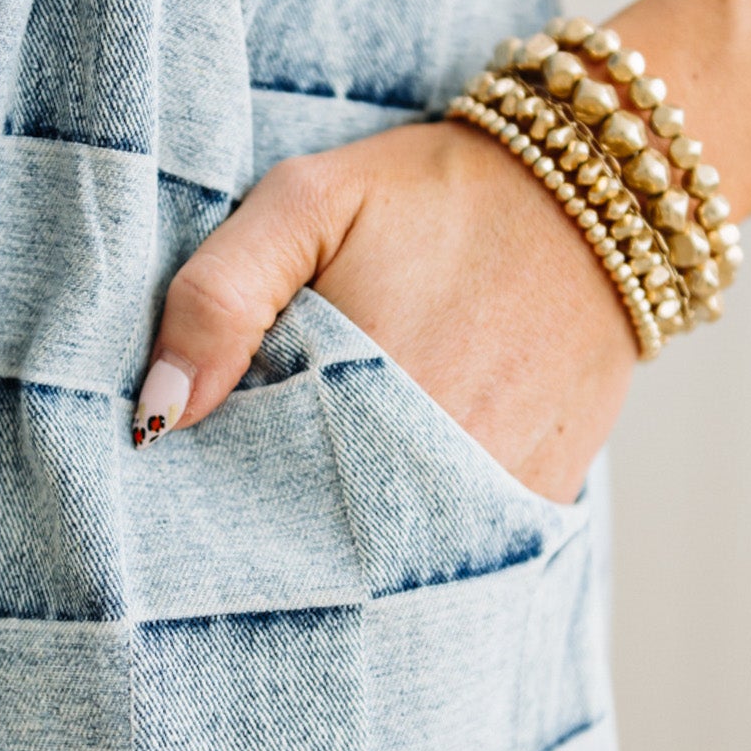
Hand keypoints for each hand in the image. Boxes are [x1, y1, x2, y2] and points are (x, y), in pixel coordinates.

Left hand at [132, 120, 638, 502]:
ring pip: (388, 557)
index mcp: (363, 390)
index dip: (217, 487)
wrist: (592, 194)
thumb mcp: (305, 202)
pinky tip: (395, 482)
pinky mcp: (539, 500)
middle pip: (318, 540)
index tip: (197, 466)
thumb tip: (158, 414)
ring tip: (328, 472)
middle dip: (279, 516)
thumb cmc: (430, 194)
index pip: (250, 495)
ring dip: (348, 531)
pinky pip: (457, 550)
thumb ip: (219, 297)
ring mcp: (494, 489)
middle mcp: (434, 457)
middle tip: (263, 468)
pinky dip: (418, 530)